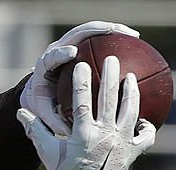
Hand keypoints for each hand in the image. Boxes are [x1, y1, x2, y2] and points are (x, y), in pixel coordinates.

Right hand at [17, 56, 155, 169]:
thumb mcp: (47, 151)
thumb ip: (35, 130)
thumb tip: (21, 112)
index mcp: (82, 132)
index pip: (81, 99)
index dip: (81, 80)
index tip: (81, 64)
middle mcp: (104, 134)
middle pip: (109, 98)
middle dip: (111, 75)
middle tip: (112, 59)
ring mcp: (120, 143)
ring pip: (130, 111)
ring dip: (131, 92)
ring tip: (131, 78)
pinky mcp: (132, 153)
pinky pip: (144, 137)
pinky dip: (147, 127)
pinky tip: (147, 119)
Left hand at [20, 20, 139, 135]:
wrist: (39, 92)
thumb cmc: (43, 104)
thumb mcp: (45, 113)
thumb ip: (53, 120)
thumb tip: (66, 133)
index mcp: (47, 65)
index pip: (53, 54)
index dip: (61, 51)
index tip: (72, 52)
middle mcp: (58, 50)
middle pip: (76, 34)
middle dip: (94, 30)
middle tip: (112, 32)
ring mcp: (70, 45)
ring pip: (92, 32)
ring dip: (113, 30)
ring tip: (133, 36)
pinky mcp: (81, 45)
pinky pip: (101, 39)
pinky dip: (117, 38)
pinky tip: (136, 44)